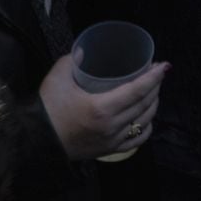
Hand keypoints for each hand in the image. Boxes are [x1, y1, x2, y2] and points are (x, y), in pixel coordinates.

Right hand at [39, 55, 169, 160]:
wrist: (36, 141)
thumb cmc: (47, 109)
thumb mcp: (57, 78)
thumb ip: (72, 61)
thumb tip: (85, 50)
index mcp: (102, 107)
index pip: (137, 90)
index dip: (153, 77)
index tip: (164, 66)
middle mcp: (113, 125)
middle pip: (144, 104)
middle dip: (155, 87)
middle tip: (157, 73)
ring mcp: (113, 139)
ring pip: (144, 121)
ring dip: (153, 105)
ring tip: (154, 92)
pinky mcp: (110, 150)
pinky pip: (137, 140)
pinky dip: (146, 128)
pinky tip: (147, 119)